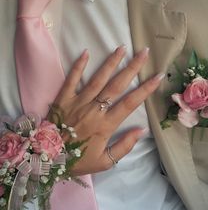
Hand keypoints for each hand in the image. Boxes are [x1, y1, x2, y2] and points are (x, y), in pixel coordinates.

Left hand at [53, 46, 164, 174]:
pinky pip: (72, 79)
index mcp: (106, 124)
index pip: (130, 103)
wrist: (47, 158)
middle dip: (132, 68)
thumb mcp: (104, 162)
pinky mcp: (64, 98)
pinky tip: (86, 52)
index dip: (146, 89)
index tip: (158, 76)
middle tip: (144, 52)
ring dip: (111, 62)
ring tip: (122, 48)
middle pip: (117, 85)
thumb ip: (124, 146)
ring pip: (98, 79)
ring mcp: (78, 101)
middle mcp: (94, 109)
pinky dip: (79, 66)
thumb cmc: (78, 160)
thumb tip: (142, 130)